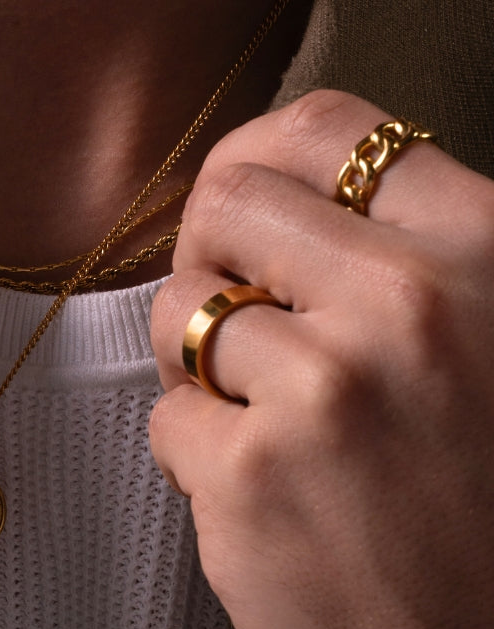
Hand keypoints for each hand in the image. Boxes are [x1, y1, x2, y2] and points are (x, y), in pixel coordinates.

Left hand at [149, 88, 493, 628]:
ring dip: (202, 370)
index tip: (243, 216)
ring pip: (181, 313)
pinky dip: (196, 455)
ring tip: (269, 431)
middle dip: (211, 257)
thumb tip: (276, 194)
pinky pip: (166, 419)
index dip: (259, 163)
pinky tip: (265, 500)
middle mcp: (411, 303)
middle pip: (228, 204)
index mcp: (488, 251)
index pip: (330, 129)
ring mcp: (326, 390)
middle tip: (236, 325)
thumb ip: (417, 262)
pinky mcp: (253, 479)